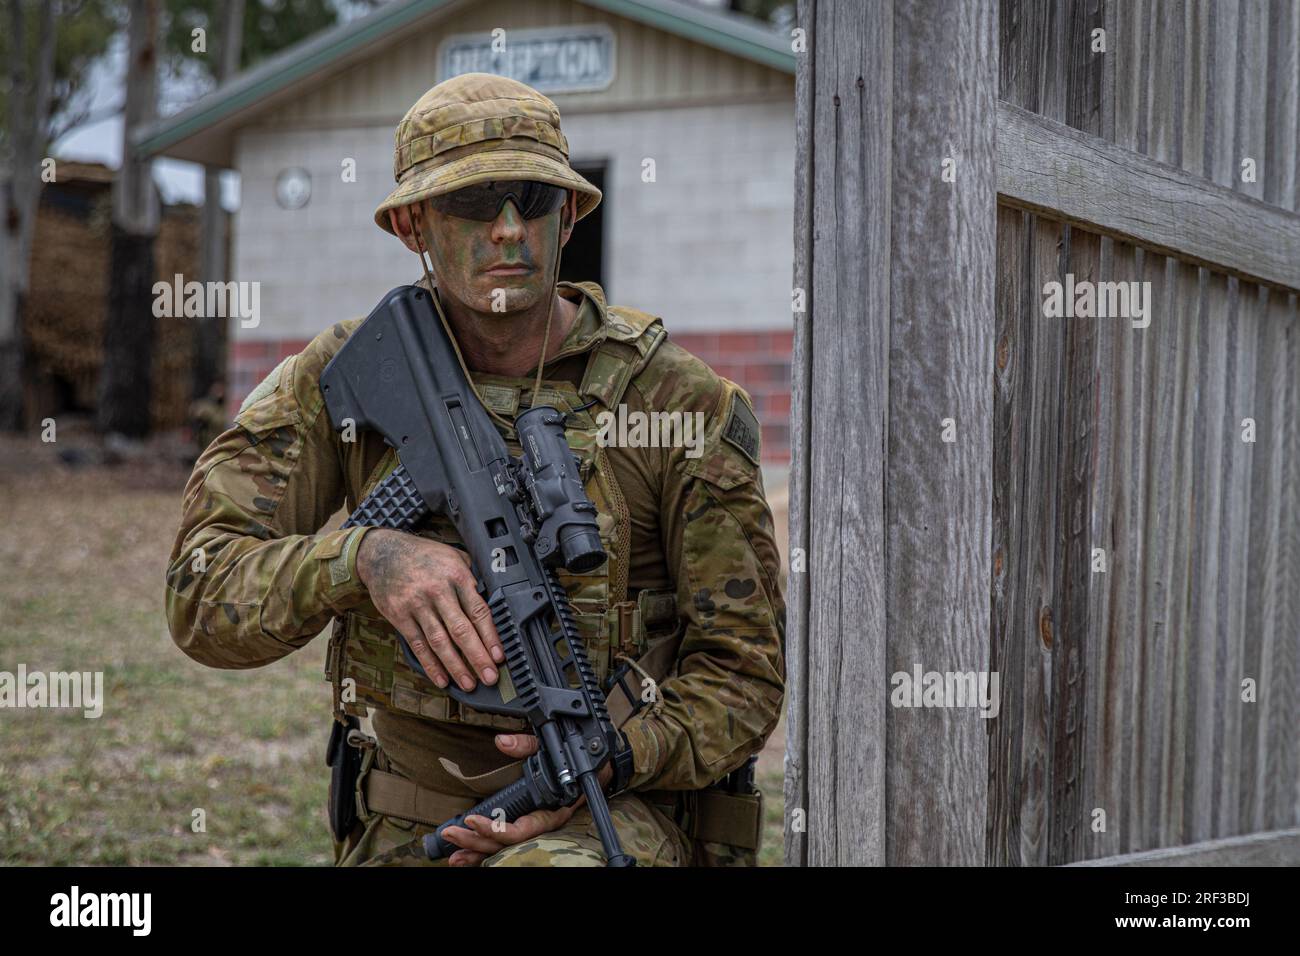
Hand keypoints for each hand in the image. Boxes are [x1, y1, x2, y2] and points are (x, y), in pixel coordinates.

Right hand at [356, 528, 503, 690]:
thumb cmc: (423, 556)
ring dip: (456, 666)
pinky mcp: (400, 616)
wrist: (381, 553)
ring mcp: (417, 605)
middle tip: (489, 677)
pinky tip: (441, 678)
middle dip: (477, 657)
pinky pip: (418, 645)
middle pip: (461, 630)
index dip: (490, 636)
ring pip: (440, 642)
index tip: (498, 656)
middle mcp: (437, 591)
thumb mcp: (453, 556)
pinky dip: (430, 665)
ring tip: (468, 683)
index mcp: (456, 576)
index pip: (478, 611)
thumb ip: (471, 578)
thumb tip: (492, 601)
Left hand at [441, 733, 614, 866]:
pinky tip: (466, 856)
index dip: (494, 829)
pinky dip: (485, 852)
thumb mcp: (557, 746)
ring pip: (505, 849)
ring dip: (477, 851)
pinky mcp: (528, 827)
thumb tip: (503, 742)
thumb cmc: (581, 759)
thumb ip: (529, 744)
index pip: (520, 830)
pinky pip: (506, 846)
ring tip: (453, 853)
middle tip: (451, 832)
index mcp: (551, 812)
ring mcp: (536, 829)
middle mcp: (542, 825)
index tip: (471, 820)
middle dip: (476, 840)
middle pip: (507, 844)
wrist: (601, 768)